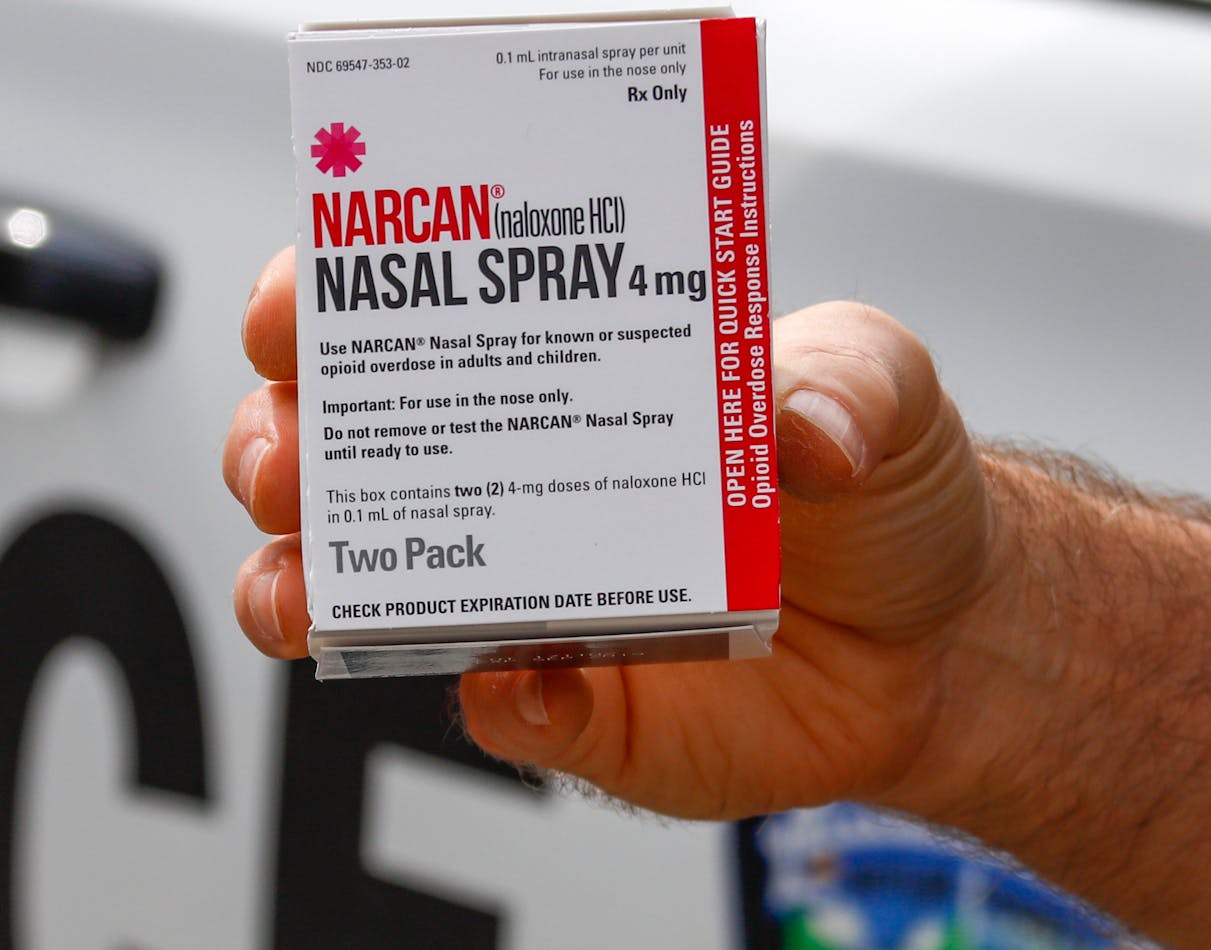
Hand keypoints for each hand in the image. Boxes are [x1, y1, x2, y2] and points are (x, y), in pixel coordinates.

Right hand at [224, 246, 1003, 820]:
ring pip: (368, 597)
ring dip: (309, 589)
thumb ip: (843, 383)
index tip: (295, 307)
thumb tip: (796, 422)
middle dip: (278, 451)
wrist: (932, 644)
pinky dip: (497, 699)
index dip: (323, 309)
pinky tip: (525, 677)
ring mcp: (534, 600)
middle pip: (343, 460)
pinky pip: (500, 713)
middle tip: (292, 459)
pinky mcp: (573, 704)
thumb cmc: (879, 492)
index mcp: (564, 376)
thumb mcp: (877, 389)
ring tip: (318, 589)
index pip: (409, 324)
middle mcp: (522, 487)